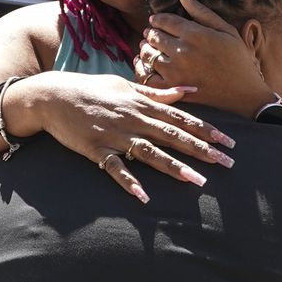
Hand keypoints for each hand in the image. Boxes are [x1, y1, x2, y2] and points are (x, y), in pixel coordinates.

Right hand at [12, 70, 236, 203]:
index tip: (228, 141)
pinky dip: (129, 182)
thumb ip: (158, 91)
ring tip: (197, 181)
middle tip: (227, 163)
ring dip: (174, 167)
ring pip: (150, 152)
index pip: (180, 117)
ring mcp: (115, 134)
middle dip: (201, 149)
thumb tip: (189, 90)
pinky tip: (143, 197)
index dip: (206, 130)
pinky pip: (115, 168)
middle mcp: (133, 118)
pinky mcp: (96, 149)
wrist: (53, 95)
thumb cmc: (92, 89)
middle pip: (173, 135)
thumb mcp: (126, 85)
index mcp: (142, 102)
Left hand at [135, 0, 274, 116]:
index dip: (158, 19)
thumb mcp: (226, 30)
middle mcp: (182, 51)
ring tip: (149, 48)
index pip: (164, 20)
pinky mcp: (172, 90)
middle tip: (152, 34)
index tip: (156, 20)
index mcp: (195, 34)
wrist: (244, 94)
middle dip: (151, 33)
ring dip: (146, 49)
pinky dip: (143, 69)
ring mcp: (175, 72)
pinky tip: (147, 66)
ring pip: (147, 54)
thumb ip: (200, 10)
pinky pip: (147, 77)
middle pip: (153, 36)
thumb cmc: (238, 59)